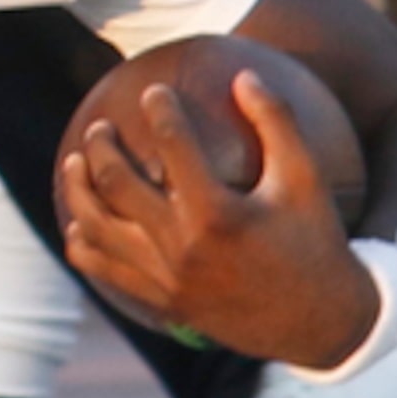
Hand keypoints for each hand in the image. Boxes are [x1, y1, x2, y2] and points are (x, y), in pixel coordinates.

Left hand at [60, 68, 378, 368]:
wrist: (321, 323)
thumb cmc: (315, 242)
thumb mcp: (307, 179)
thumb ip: (277, 122)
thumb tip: (244, 74)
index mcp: (218, 213)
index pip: (172, 145)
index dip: (160, 110)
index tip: (154, 92)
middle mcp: (183, 245)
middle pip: (116, 183)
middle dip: (100, 146)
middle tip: (100, 128)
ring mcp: (166, 276)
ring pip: (96, 227)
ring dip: (78, 189)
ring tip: (75, 162)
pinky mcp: (159, 299)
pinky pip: (103, 268)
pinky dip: (83, 242)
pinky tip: (78, 221)